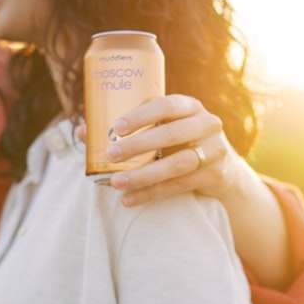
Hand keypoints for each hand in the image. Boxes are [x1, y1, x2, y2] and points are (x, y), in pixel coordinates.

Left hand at [76, 94, 241, 205]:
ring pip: (177, 164)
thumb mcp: (161, 128)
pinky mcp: (215, 175)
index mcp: (190, 106)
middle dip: (139, 146)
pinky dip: (152, 193)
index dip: (142, 115)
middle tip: (112, 154)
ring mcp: (214, 150)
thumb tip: (83, 133)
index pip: (167, 105)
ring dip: (144, 175)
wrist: (221, 168)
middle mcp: (207, 123)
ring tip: (116, 182)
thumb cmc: (178, 143)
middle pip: (172, 134)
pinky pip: (179, 186)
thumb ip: (128, 128)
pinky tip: (129, 199)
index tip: (117, 127)